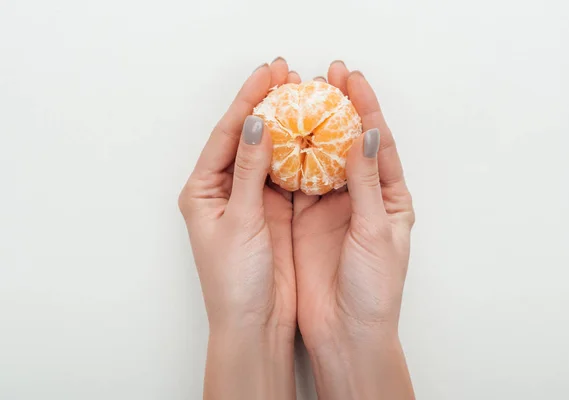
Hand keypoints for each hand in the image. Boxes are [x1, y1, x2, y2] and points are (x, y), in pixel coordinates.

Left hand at [178, 58, 300, 398]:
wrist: (255, 323)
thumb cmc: (234, 280)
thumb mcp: (239, 220)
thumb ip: (248, 171)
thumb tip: (255, 124)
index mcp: (203, 190)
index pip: (226, 134)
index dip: (246, 101)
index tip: (268, 74)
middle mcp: (224, 190)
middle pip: (246, 137)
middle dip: (265, 104)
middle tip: (286, 73)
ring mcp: (251, 199)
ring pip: (268, 152)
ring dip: (284, 125)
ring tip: (301, 95)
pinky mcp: (273, 211)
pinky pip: (286, 173)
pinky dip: (299, 153)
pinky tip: (313, 133)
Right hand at [293, 63, 415, 398]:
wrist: (345, 330)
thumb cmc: (374, 287)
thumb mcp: (375, 231)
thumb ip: (368, 183)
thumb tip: (367, 136)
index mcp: (390, 197)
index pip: (379, 142)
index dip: (367, 108)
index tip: (352, 79)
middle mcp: (361, 196)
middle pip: (348, 142)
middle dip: (338, 108)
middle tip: (326, 75)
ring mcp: (331, 205)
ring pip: (320, 157)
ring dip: (311, 127)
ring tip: (300, 96)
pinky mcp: (305, 217)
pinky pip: (296, 180)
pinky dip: (289, 158)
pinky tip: (280, 134)